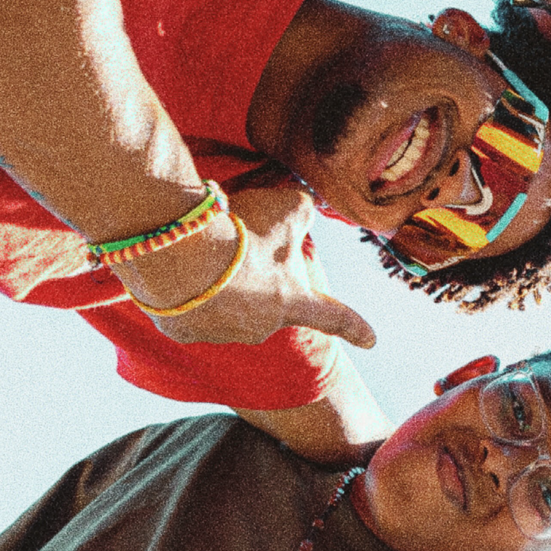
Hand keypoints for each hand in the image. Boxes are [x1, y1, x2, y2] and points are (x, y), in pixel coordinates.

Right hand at [115, 177, 376, 351]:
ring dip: (222, 282)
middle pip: (269, 302)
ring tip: (206, 252)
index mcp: (293, 303)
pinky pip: (190, 308)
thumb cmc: (243, 230)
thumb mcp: (288, 209)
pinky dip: (188, 289)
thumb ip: (304, 214)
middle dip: (259, 277)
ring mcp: (220, 333)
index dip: (354, 326)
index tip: (372, 340)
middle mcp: (261, 327)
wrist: (178, 251)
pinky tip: (181, 267)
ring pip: (228, 305)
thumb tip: (302, 213)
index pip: (334, 316)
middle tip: (240, 244)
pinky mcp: (181, 331)